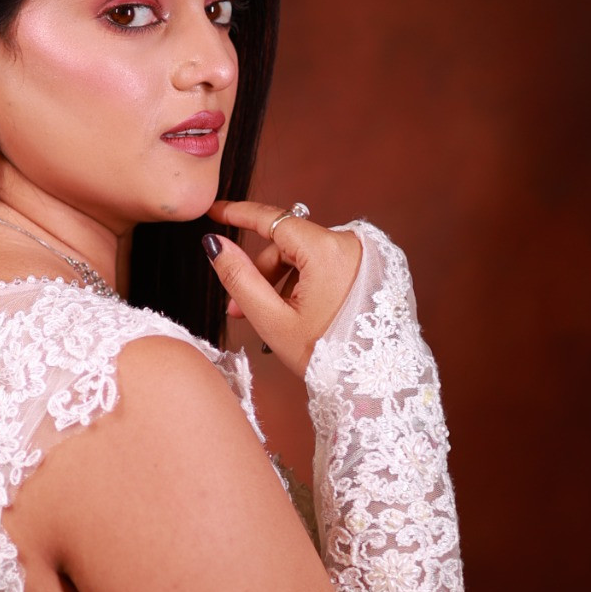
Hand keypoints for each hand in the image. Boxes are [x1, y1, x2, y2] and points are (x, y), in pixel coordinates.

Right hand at [204, 200, 362, 377]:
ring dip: (282, 281)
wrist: (375, 380)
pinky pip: (326, 263)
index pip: (273, 219)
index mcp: (327, 251)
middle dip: (261, 274)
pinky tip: (300, 312)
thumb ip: (239, 278)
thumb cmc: (326, 355)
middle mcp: (350, 243)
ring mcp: (365, 253)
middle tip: (239, 310)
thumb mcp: (272, 319)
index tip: (215, 211)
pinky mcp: (372, 265)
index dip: (239, 214)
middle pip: (287, 244)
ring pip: (305, 255)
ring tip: (274, 318)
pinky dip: (306, 281)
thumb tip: (215, 244)